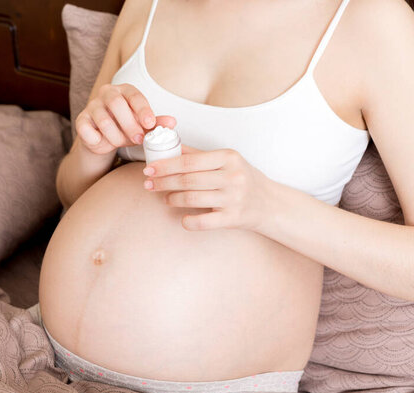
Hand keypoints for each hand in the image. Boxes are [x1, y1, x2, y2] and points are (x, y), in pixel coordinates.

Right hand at [76, 83, 175, 154]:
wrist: (103, 139)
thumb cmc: (126, 128)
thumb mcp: (142, 126)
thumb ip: (156, 124)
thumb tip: (172, 122)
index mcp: (125, 91)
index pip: (134, 96)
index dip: (143, 110)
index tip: (150, 124)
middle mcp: (107, 94)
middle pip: (117, 104)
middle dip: (129, 125)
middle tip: (139, 139)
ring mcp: (92, 106)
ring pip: (103, 120)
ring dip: (116, 136)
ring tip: (122, 143)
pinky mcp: (81, 120)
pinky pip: (86, 130)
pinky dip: (96, 139)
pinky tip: (102, 142)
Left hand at [142, 144, 277, 230]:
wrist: (269, 204)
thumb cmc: (243, 179)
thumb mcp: (226, 161)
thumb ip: (198, 155)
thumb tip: (169, 145)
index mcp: (229, 158)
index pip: (189, 161)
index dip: (165, 165)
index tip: (149, 168)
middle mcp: (233, 176)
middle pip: (188, 179)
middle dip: (163, 182)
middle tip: (149, 184)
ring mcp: (233, 199)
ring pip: (192, 198)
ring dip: (173, 198)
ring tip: (165, 198)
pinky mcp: (233, 218)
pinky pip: (203, 222)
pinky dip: (188, 221)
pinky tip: (182, 218)